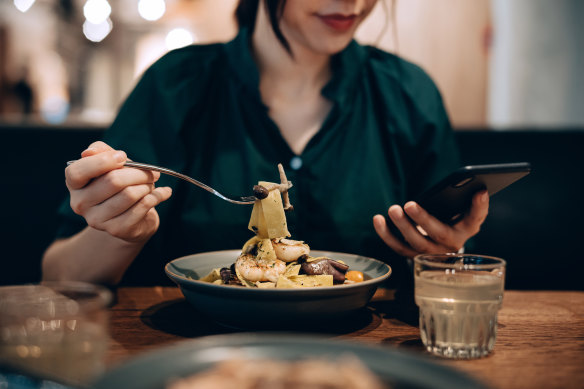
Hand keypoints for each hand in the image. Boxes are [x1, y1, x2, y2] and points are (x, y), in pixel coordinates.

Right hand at [65, 141, 171, 242]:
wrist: (132, 219)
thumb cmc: (120, 185)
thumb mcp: (110, 164)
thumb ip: (101, 152)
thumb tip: (90, 152)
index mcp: (74, 185)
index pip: (77, 172)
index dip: (102, 161)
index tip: (123, 156)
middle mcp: (80, 204)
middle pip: (113, 181)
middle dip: (139, 173)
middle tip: (151, 173)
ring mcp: (97, 220)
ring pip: (130, 194)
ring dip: (147, 185)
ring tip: (151, 184)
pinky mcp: (117, 230)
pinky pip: (142, 206)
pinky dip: (158, 196)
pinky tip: (164, 193)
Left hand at [373, 190, 488, 257]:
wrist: (441, 244)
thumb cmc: (450, 219)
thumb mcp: (459, 210)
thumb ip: (463, 200)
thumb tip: (473, 185)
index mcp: (467, 228)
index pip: (476, 218)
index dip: (479, 207)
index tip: (480, 192)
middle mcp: (452, 244)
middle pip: (438, 233)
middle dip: (423, 219)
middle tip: (409, 204)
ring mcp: (432, 253)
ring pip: (416, 242)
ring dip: (402, 226)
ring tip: (392, 209)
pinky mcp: (414, 256)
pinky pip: (399, 247)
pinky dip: (386, 234)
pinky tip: (377, 219)